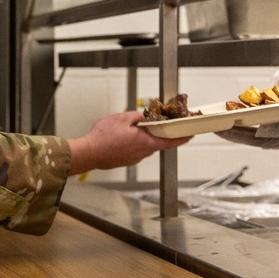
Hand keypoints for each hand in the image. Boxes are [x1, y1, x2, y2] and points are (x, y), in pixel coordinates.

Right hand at [68, 111, 190, 175]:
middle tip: (158, 123)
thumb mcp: (122, 118)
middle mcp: (142, 153)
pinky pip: (134, 150)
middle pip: (157, 142)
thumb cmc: (103, 138)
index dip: (182, 138)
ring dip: (144, 137)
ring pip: (145, 146)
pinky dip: (134, 142)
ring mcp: (134, 159)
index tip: (191, 135)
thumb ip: (136, 117)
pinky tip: (123, 137)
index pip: (170, 141)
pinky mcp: (125, 161)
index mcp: (145, 142)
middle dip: (158, 132)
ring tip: (133, 128)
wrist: (88, 153)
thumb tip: (143, 117)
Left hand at [216, 82, 278, 151]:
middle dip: (237, 133)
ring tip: (215, 126)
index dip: (269, 129)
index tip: (257, 127)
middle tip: (219, 127)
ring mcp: (274, 141)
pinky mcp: (268, 141)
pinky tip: (224, 126)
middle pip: (256, 138)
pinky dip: (237, 132)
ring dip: (232, 134)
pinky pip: (249, 138)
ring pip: (249, 139)